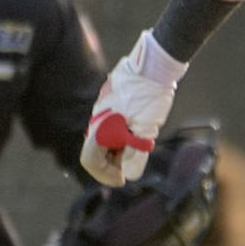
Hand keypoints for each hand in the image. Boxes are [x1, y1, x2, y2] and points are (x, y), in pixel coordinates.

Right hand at [80, 31, 182, 184]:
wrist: (155, 65)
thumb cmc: (150, 96)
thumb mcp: (145, 130)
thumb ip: (135, 155)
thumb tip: (130, 175)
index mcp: (100, 127)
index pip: (90, 161)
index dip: (104, 175)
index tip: (123, 180)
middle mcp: (97, 119)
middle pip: (96, 152)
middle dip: (112, 165)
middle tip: (131, 168)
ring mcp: (103, 110)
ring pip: (104, 140)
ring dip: (118, 151)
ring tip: (138, 149)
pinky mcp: (111, 104)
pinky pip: (110, 127)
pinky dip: (120, 138)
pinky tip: (138, 134)